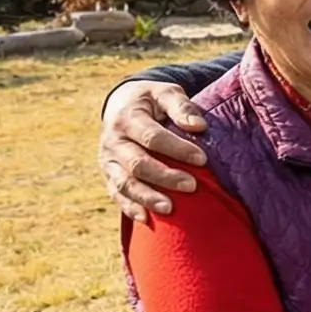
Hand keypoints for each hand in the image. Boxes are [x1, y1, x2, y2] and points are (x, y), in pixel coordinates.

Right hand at [102, 82, 208, 219]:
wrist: (121, 104)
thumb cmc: (152, 99)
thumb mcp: (165, 92)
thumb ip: (181, 106)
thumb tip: (198, 125)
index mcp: (128, 118)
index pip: (152, 137)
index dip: (177, 149)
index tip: (202, 159)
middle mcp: (113, 141)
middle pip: (138, 164)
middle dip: (165, 177)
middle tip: (192, 186)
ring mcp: (108, 160)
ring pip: (124, 183)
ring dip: (147, 197)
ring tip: (170, 209)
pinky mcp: (108, 174)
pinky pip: (116, 194)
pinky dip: (129, 207)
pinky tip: (146, 219)